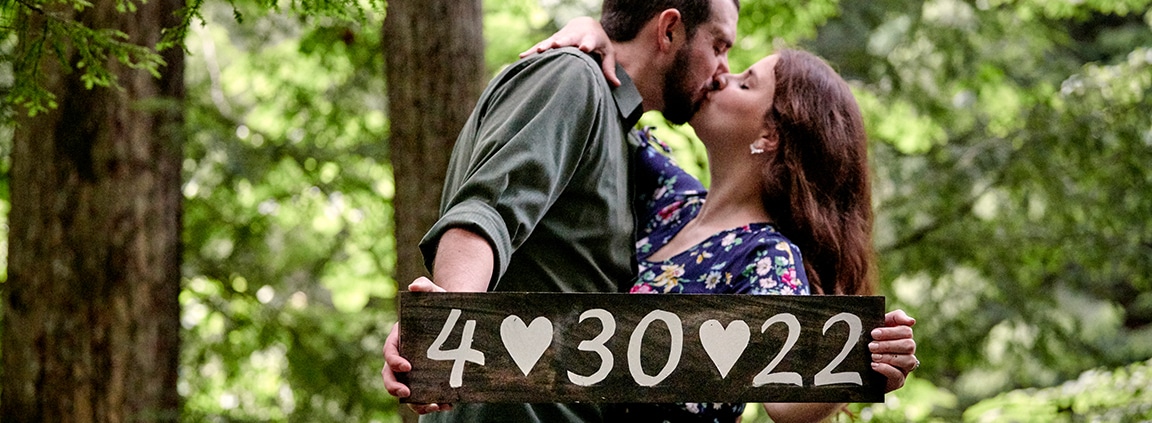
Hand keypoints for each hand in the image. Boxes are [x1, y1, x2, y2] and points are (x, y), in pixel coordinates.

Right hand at [381, 277, 452, 413]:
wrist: (456, 316)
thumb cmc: (439, 303)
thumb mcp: (435, 292)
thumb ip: (424, 286)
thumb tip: (415, 286)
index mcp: (399, 338)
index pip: (389, 352)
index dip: (394, 361)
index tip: (406, 366)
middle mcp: (403, 357)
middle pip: (390, 377)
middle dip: (395, 388)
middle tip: (407, 394)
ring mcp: (415, 371)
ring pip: (408, 392)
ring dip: (417, 403)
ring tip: (433, 405)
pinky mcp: (428, 379)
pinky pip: (426, 395)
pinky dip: (435, 402)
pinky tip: (448, 404)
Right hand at [519, 16, 619, 86]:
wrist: (585, 25)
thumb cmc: (598, 43)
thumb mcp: (607, 53)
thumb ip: (609, 68)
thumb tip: (616, 84)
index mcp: (589, 39)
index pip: (589, 41)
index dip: (586, 44)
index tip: (583, 48)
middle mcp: (574, 36)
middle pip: (567, 39)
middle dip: (562, 42)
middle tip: (555, 45)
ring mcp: (561, 38)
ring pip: (552, 41)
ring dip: (545, 46)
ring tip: (538, 52)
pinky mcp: (552, 41)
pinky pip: (540, 46)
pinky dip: (531, 52)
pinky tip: (522, 57)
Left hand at [869, 309, 917, 392]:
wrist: (856, 366)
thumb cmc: (868, 341)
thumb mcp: (877, 326)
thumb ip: (894, 318)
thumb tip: (912, 321)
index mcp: (903, 336)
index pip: (906, 331)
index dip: (890, 332)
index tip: (873, 333)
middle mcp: (908, 351)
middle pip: (909, 345)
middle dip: (888, 345)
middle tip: (870, 346)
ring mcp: (905, 367)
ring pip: (908, 360)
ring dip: (888, 357)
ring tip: (872, 356)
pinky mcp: (899, 381)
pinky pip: (898, 376)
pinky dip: (886, 369)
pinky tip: (874, 365)